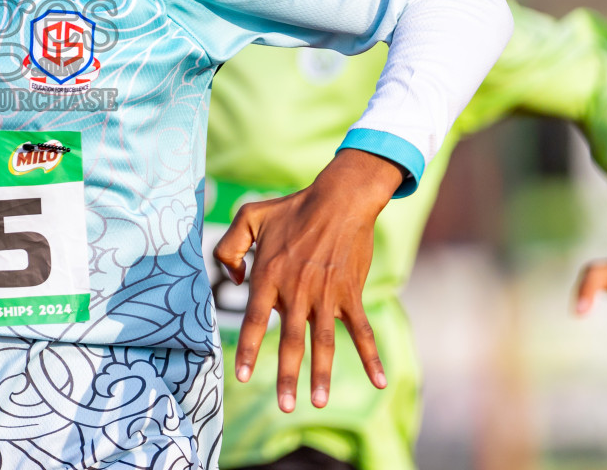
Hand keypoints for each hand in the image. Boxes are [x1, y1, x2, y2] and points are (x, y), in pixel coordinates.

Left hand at [215, 148, 402, 412]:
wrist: (339, 200)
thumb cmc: (292, 208)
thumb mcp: (248, 217)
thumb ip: (228, 248)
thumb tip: (234, 281)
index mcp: (269, 274)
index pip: (253, 319)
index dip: (248, 349)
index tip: (241, 376)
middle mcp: (296, 289)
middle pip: (290, 340)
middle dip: (287, 375)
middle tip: (285, 407)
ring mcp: (326, 294)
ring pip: (324, 342)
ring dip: (323, 373)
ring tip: (319, 403)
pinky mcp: (350, 293)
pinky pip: (361, 330)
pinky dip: (371, 357)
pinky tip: (378, 381)